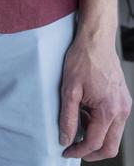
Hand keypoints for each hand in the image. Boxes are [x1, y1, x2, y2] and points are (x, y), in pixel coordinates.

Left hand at [59, 30, 131, 159]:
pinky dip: (102, 124)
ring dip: (97, 136)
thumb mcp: (69, 89)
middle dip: (92, 152)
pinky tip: (88, 112)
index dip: (79, 151)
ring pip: (114, 136)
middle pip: (110, 146)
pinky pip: (115, 122)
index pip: (95, 143)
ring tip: (80, 121)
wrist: (96, 40)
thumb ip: (67, 117)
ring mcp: (125, 105)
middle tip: (75, 148)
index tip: (67, 150)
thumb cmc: (83, 59)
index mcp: (109, 109)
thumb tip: (66, 139)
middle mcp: (121, 110)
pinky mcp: (124, 100)